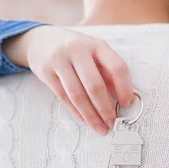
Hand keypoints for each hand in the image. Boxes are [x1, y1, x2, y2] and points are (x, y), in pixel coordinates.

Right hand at [3, 26, 133, 134]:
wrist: (42, 40)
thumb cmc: (77, 50)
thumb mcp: (95, 53)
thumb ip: (109, 72)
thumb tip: (125, 99)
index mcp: (96, 45)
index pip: (117, 67)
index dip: (125, 88)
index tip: (127, 103)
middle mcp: (77, 50)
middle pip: (95, 84)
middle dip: (105, 108)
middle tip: (112, 123)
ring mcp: (59, 60)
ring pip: (77, 94)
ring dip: (90, 115)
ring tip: (100, 127)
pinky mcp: (45, 71)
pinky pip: (63, 96)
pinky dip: (76, 111)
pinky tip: (84, 120)